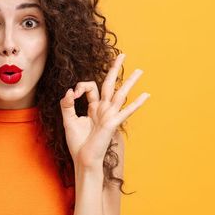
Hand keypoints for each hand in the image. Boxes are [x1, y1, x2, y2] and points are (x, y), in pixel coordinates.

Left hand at [59, 53, 149, 168]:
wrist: (84, 159)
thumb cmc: (77, 143)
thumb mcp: (68, 120)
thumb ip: (67, 104)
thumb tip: (69, 90)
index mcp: (94, 107)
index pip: (90, 87)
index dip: (80, 86)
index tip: (73, 94)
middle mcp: (104, 109)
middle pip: (110, 84)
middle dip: (115, 69)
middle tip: (122, 55)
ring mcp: (110, 115)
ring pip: (121, 94)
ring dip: (130, 81)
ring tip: (140, 71)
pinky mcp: (112, 123)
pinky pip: (126, 111)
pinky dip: (136, 103)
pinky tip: (146, 95)